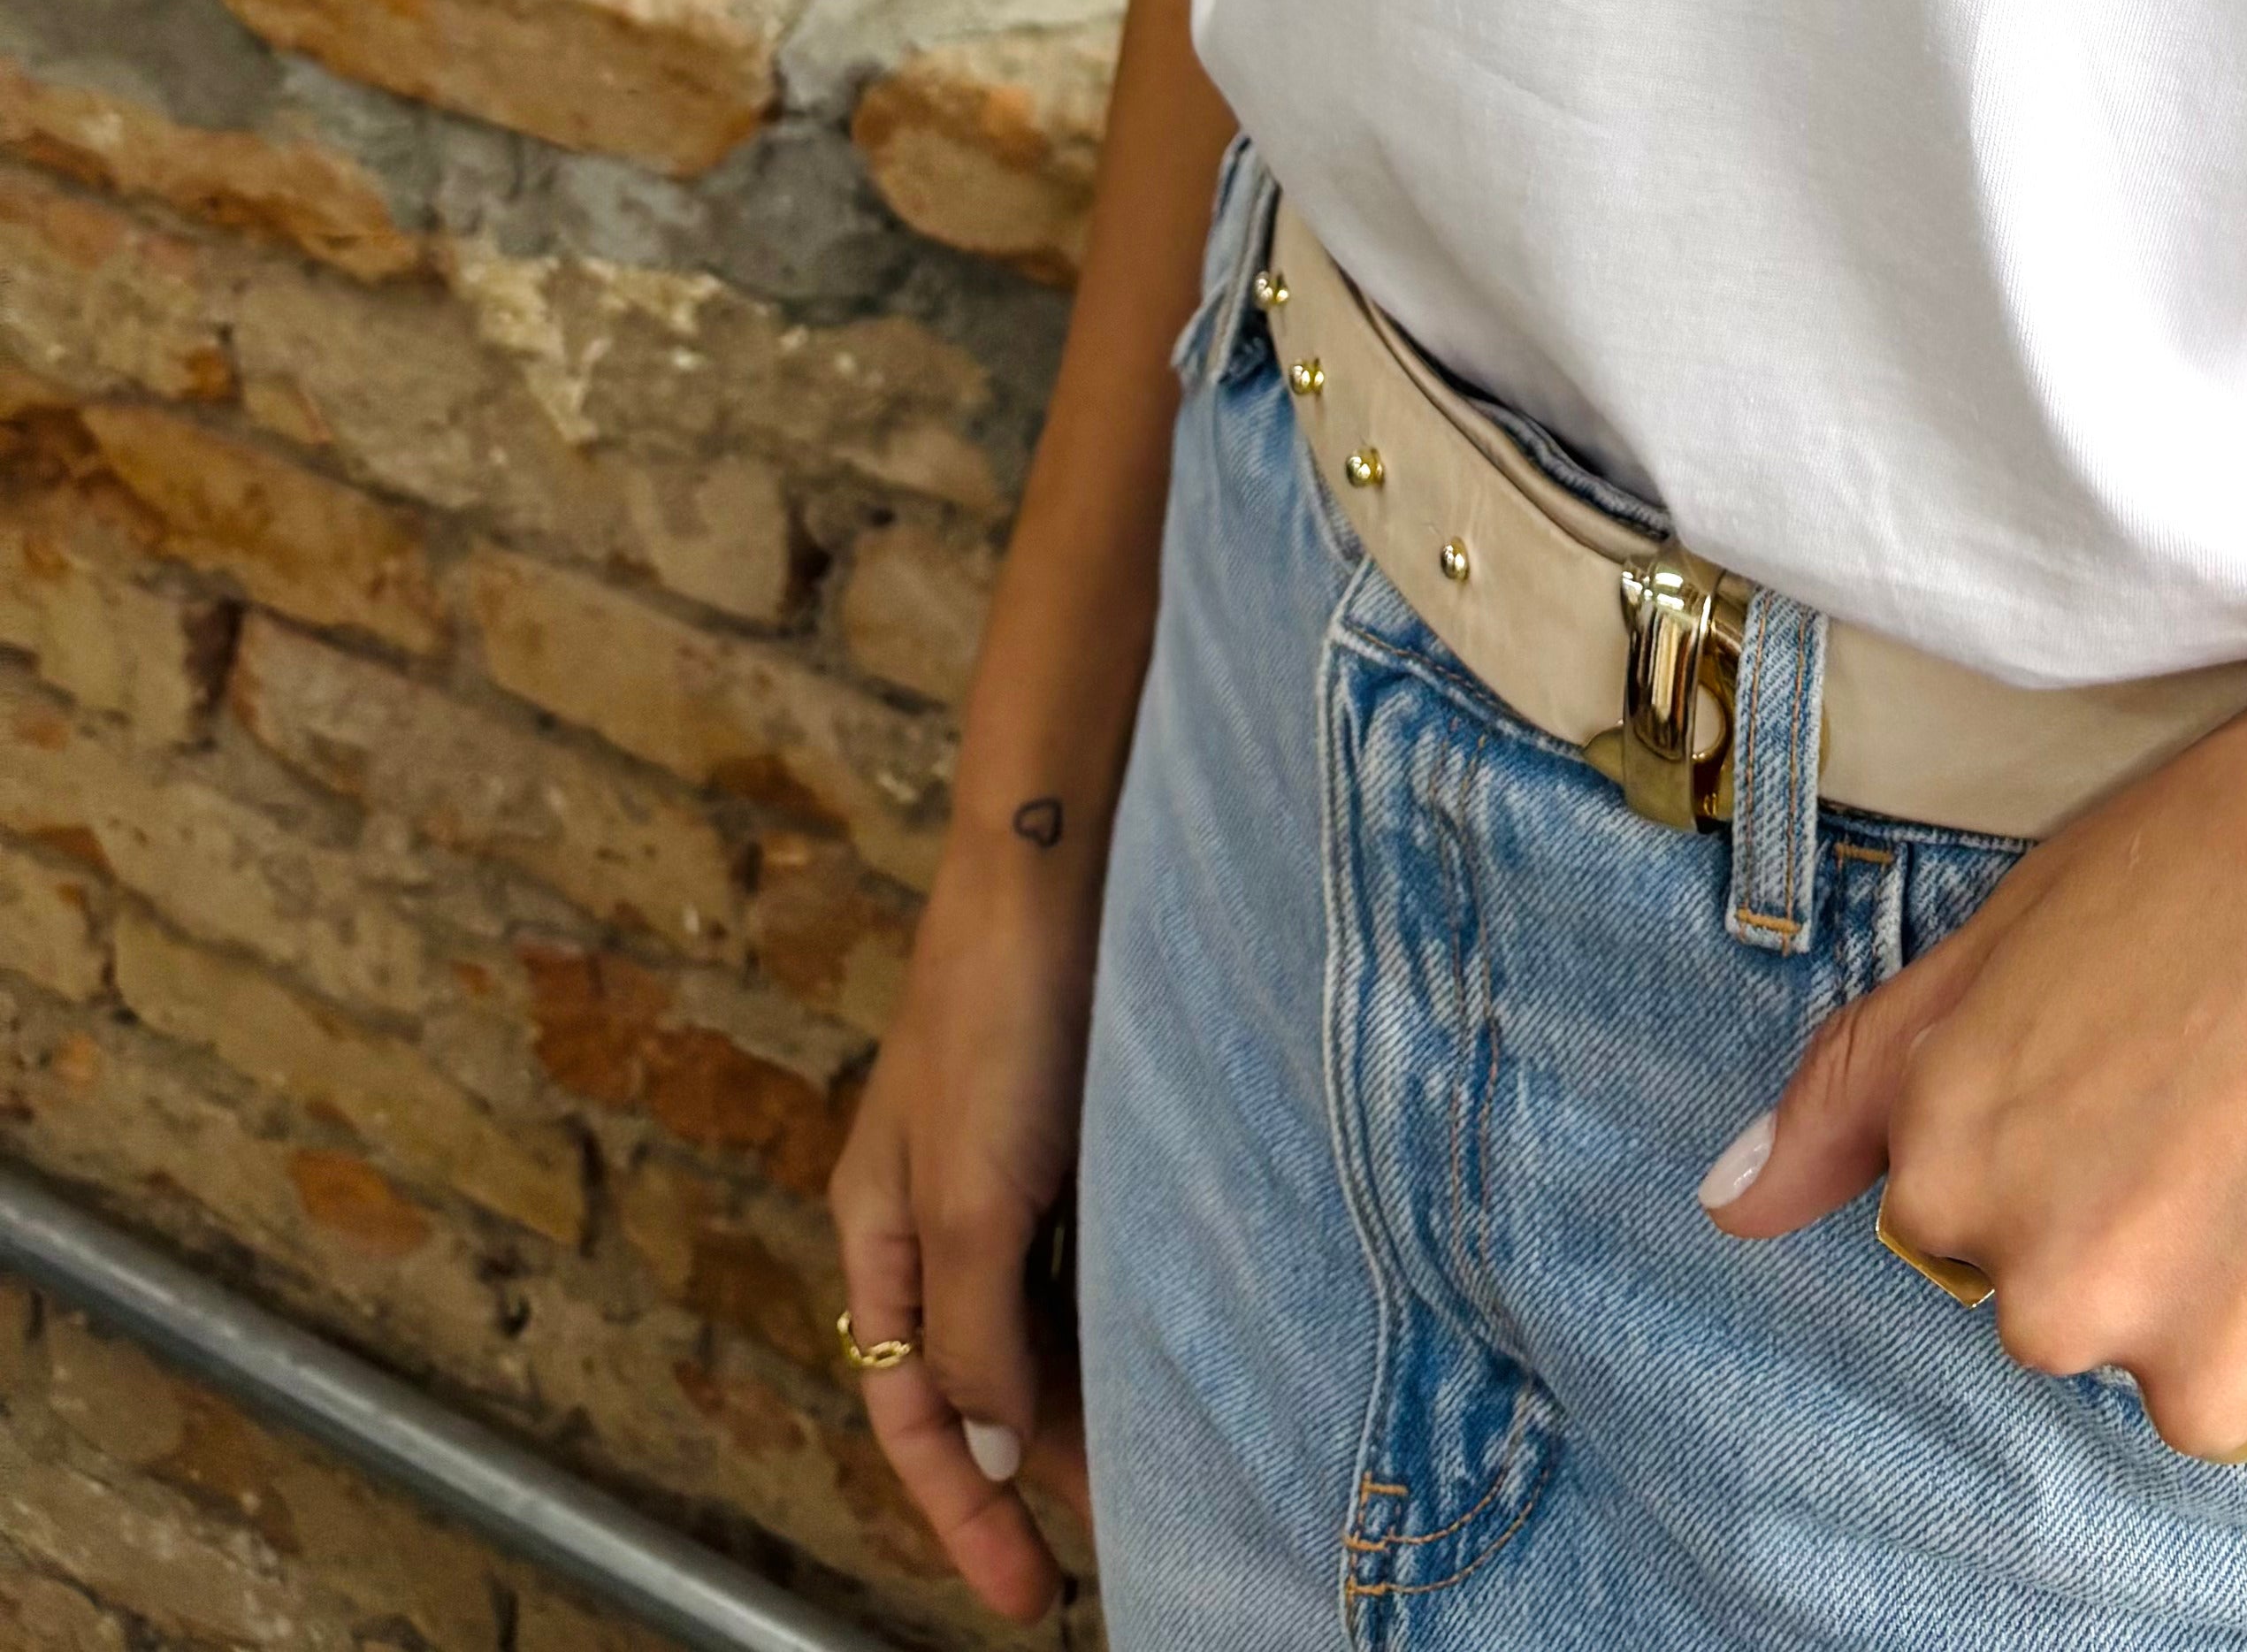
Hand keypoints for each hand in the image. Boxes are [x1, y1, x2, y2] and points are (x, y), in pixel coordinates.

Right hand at [827, 822, 1106, 1619]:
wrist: (1062, 857)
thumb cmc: (998, 1016)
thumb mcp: (972, 1196)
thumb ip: (978, 1334)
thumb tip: (989, 1457)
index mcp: (880, 1232)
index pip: (912, 1413)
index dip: (961, 1514)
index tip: (1028, 1596)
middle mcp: (940, 1210)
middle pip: (981, 1375)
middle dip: (1037, 1462)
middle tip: (1120, 1534)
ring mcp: (1013, 1168)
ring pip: (1046, 1320)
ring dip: (1089, 1392)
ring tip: (1162, 1458)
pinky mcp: (1083, 1127)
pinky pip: (1095, 1256)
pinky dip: (1125, 1313)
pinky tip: (1179, 1345)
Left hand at [1702, 561, 2246, 1490]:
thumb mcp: (2022, 921)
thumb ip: (1859, 1083)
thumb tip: (1727, 1207)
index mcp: (1962, 1179)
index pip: (1982, 1223)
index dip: (2085, 1124)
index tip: (2167, 1040)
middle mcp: (2063, 1303)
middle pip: (2097, 1309)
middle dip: (2171, 1219)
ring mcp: (2222, 1377)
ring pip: (2225, 1372)